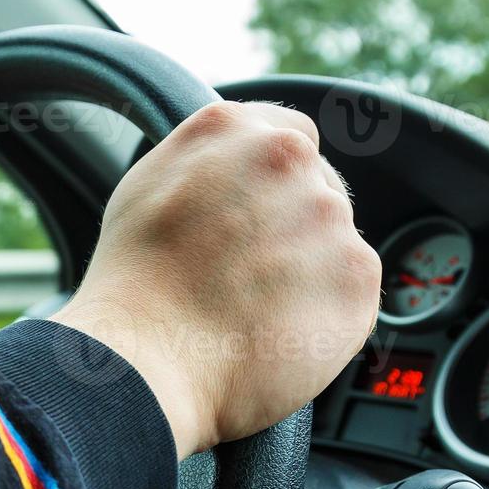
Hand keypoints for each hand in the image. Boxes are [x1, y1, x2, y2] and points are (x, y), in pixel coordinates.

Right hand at [52, 101, 380, 459]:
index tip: (256, 215)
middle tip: (242, 273)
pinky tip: (274, 328)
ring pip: (333, 240)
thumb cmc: (132, 285)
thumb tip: (234, 171)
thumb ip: (205, 160)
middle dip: (290, 228)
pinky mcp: (356, 274)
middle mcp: (288, 159)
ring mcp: (328, 215)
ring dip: (306, 270)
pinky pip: (351, 289)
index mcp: (233, 130)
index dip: (271, 184)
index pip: (289, 135)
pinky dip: (322, 312)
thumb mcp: (146, 187)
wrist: (146, 358)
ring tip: (251, 309)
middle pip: (317, 187)